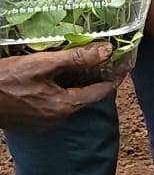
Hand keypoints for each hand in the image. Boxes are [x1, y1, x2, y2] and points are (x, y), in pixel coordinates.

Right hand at [0, 44, 120, 128]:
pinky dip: (59, 91)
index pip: (103, 92)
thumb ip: (76, 58)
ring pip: (70, 100)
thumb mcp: (41, 64)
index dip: (114, 75)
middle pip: (87, 96)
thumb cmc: (4, 80)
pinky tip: (53, 77)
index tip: (121, 61)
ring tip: (78, 64)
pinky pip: (53, 105)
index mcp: (66, 106)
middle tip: (100, 58)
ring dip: (75, 84)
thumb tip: (107, 51)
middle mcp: (58, 119)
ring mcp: (43, 123)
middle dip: (94, 77)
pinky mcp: (30, 122)